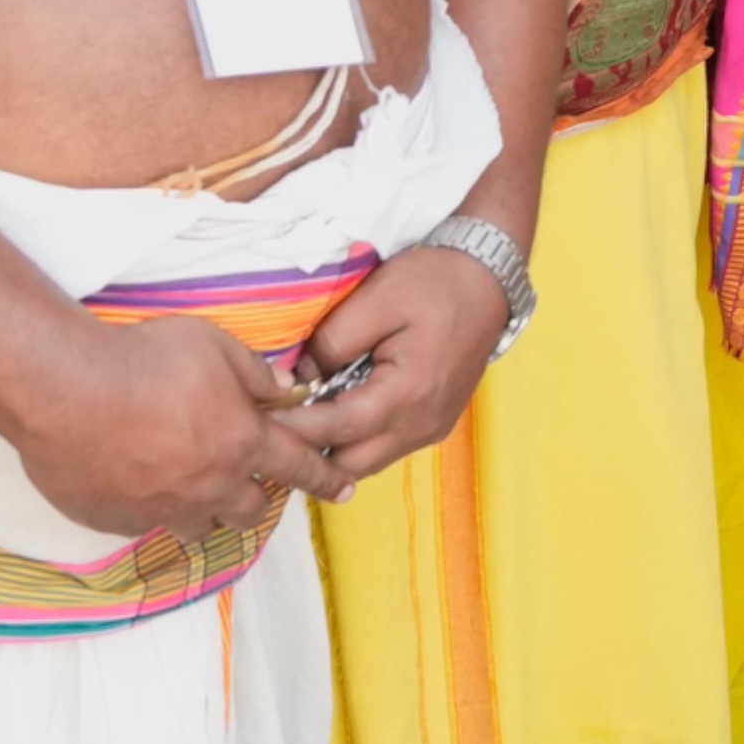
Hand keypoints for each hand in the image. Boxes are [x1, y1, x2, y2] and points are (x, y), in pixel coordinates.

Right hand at [16, 313, 343, 534]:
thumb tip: (287, 385)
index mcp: (242, 443)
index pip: (299, 466)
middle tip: (252, 484)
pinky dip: (153, 508)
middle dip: (258, 498)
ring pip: (199, 526)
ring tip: (198, 490)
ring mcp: (160, 509)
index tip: (343, 489)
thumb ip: (256, 372)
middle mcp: (208, 486)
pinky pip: (146, 524)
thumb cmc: (143, 359)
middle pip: (250, 510)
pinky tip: (140, 483)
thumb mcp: (215, 346)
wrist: (64, 389)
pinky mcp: (115, 521)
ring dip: (207, 509)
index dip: (325, 477)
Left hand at [289, 245, 512, 482]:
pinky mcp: (435, 422)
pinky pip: (384, 449)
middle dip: (305, 454)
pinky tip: (333, 416)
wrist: (490, 277)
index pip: (334, 430)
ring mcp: (432, 427)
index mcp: (409, 393)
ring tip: (296, 425)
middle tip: (268, 431)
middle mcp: (422, 423)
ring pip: (365, 464)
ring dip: (330, 452)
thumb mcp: (376, 299)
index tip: (253, 423)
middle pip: (348, 466)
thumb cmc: (434, 282)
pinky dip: (354, 442)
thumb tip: (297, 381)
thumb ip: (330, 344)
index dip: (290, 430)